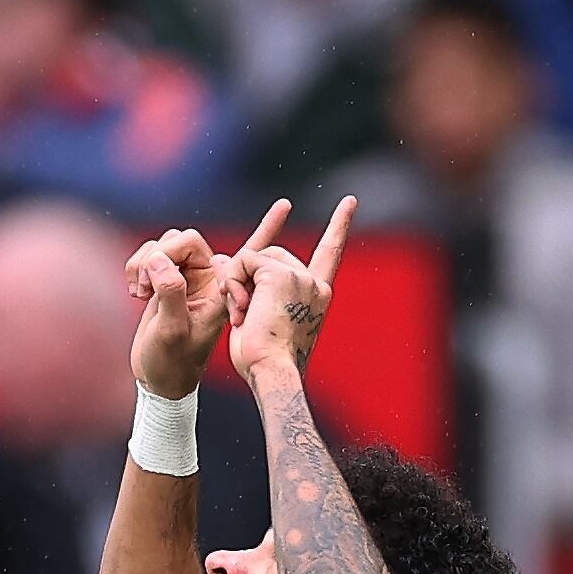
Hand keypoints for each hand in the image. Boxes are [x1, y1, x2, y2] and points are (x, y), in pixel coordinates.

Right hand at [128, 198, 288, 402]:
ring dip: (146, 262)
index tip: (286, 205)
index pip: (244, 251)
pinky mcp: (167, 278)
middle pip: (186, 240)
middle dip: (161, 256)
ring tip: (141, 292)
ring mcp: (188, 277)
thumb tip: (160, 260)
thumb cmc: (170, 361)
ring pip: (167, 243)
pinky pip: (152, 253)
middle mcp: (210, 280)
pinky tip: (136, 291)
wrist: (156, 376)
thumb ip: (170, 292)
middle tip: (146, 288)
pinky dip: (138, 265)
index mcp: (224, 290)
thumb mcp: (172, 331)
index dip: (269, 227)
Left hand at [228, 194, 353, 384]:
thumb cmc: (262, 361)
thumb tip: (221, 257)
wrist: (270, 372)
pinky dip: (233, 283)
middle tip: (246, 316)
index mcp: (318, 295)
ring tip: (246, 315)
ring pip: (254, 257)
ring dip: (238, 284)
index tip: (350, 201)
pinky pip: (244, 260)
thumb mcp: (257, 317)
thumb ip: (247, 286)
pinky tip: (243, 308)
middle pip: (269, 256)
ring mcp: (301, 276)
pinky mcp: (281, 274)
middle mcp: (315, 283)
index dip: (339, 225)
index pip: (330, 252)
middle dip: (247, 280)